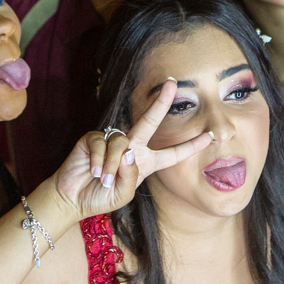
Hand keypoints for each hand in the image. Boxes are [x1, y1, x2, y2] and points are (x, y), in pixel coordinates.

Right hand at [54, 79, 211, 217]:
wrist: (72, 199)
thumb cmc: (100, 197)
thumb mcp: (123, 193)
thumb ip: (131, 175)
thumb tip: (129, 150)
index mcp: (145, 162)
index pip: (172, 154)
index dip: (190, 145)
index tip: (210, 136)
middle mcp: (131, 147)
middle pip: (149, 121)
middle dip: (161, 102)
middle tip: (173, 83)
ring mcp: (111, 140)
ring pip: (122, 144)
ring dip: (112, 165)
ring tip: (103, 180)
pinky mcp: (92, 138)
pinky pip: (102, 145)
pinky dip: (99, 161)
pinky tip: (93, 172)